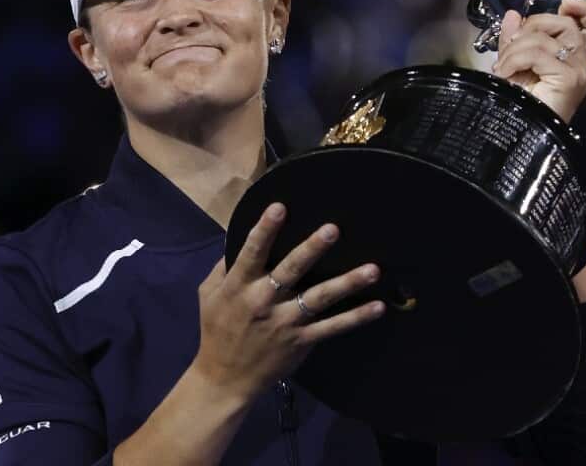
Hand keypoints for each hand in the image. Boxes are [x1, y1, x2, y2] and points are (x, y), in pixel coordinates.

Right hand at [193, 203, 384, 400]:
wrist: (225, 379)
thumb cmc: (217, 331)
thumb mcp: (208, 295)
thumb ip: (224, 266)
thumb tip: (237, 235)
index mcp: (238, 287)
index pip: (252, 253)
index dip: (265, 230)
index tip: (280, 207)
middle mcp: (263, 301)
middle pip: (290, 270)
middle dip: (312, 249)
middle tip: (333, 229)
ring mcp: (285, 322)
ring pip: (319, 298)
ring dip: (347, 283)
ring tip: (372, 269)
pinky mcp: (302, 341)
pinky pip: (333, 327)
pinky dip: (356, 318)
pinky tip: (378, 306)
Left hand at [492, 0, 585, 121]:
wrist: (519, 134)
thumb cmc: (520, 104)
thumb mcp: (516, 62)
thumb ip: (516, 38)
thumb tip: (513, 14)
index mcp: (575, 60)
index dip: (584, 10)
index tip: (565, 4)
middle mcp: (584, 64)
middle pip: (564, 24)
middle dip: (531, 27)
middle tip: (511, 47)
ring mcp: (580, 71)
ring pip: (545, 38)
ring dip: (515, 48)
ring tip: (503, 66)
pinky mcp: (570, 78)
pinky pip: (538, 53)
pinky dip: (515, 58)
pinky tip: (505, 72)